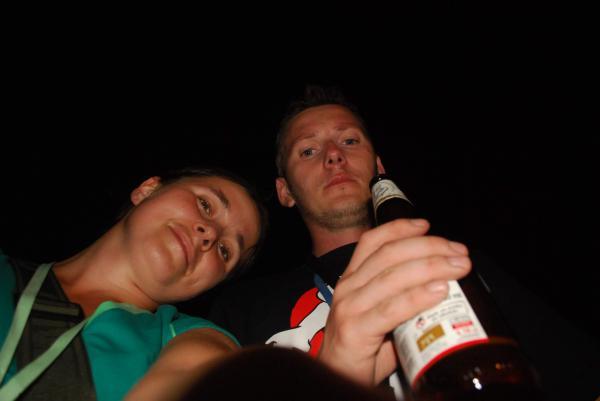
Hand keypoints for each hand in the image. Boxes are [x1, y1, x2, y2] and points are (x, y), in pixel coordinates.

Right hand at [317, 219, 470, 384]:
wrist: (336, 377)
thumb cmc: (363, 347)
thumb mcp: (378, 313)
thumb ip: (400, 296)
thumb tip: (444, 283)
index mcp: (353, 278)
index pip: (373, 242)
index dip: (400, 229)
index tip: (427, 225)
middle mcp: (349, 287)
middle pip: (389, 255)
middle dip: (429, 248)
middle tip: (459, 253)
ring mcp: (350, 307)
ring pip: (393, 277)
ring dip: (431, 268)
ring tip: (458, 268)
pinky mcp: (355, 330)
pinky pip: (391, 309)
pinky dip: (417, 297)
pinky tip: (439, 292)